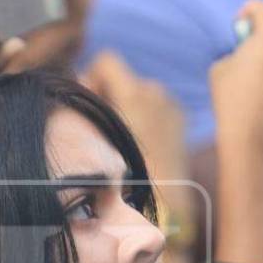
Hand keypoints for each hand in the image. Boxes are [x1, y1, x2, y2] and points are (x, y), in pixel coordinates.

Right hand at [81, 50, 187, 182]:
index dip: (93, 77)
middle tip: (105, 125)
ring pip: (139, 92)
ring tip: (124, 137)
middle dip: (111, 93)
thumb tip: (82, 79)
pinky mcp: (179, 116)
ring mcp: (170, 103)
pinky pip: (155, 105)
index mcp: (134, 92)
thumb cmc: (126, 172)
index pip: (106, 61)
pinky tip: (142, 142)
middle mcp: (155, 90)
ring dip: (128, 105)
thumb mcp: (99, 135)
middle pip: (123, 77)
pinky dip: (145, 115)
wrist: (166, 200)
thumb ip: (89, 101)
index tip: (92, 102)